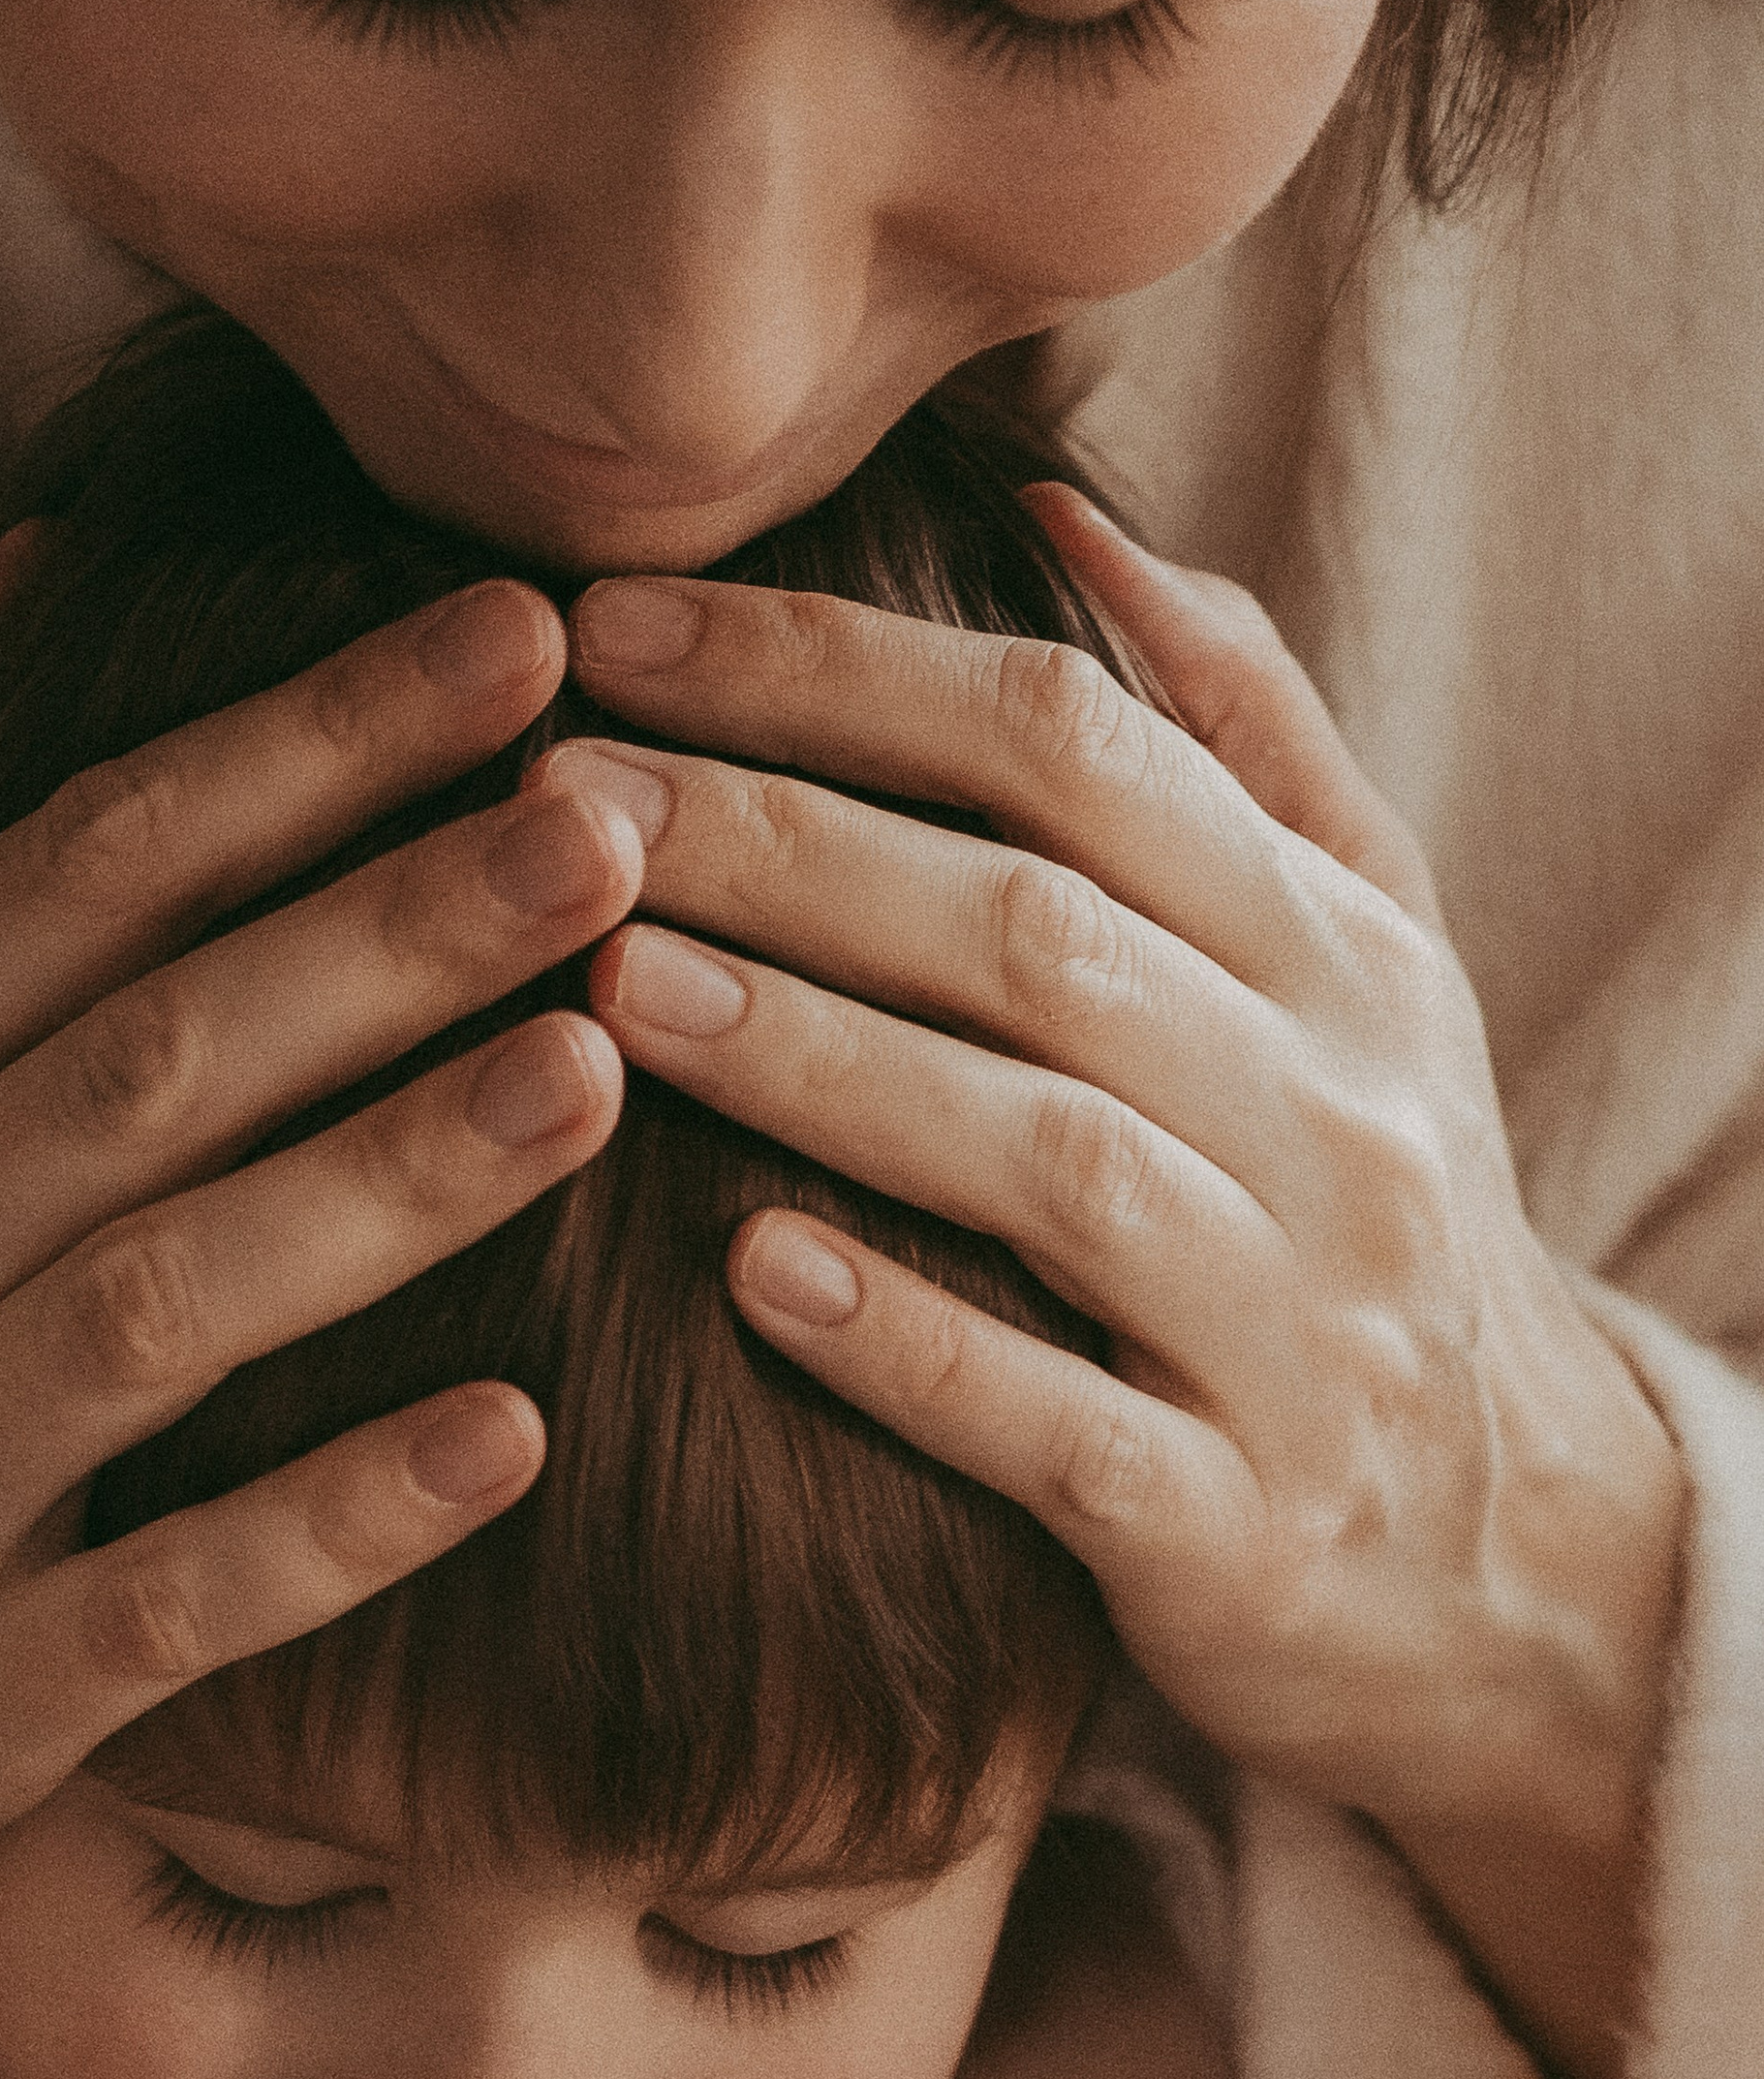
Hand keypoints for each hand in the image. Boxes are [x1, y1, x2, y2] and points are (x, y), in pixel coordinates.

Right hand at [0, 538, 643, 2025]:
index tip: (508, 645)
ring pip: (159, 1309)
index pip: (71, 875)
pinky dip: (335, 1517)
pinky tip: (515, 1434)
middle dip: (386, 933)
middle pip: (139, 1065)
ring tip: (597, 1069)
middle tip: (611, 827)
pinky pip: (167, 1597)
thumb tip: (18, 560)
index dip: (296, 750)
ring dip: (386, 1186)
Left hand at [545, 497, 1684, 1870]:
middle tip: (563, 801)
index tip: (617, 632)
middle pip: (1039, 932)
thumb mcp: (1369, 956)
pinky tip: (747, 1271)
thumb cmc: (1364, 1204)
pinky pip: (1058, 1425)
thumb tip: (1067, 518)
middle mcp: (1340, 1120)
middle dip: (782, 842)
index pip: (1078, 746)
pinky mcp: (1237, 1530)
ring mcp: (1301, 1331)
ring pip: (1048, 1159)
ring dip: (821, 1062)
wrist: (1515, 1560)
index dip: (837, 671)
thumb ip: (1239, 731)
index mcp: (1343, 952)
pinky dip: (907, 1344)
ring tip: (620, 988)